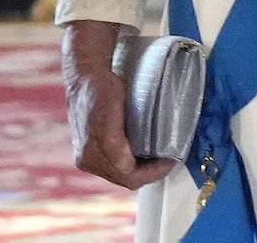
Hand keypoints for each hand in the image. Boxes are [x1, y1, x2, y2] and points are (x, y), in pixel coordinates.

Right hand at [62, 20, 174, 189]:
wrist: (85, 77)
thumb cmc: (100, 89)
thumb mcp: (110, 109)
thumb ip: (114, 142)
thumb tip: (125, 165)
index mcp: (91, 153)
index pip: (128, 175)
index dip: (153, 171)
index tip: (171, 159)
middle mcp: (87, 160)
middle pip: (125, 179)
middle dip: (150, 173)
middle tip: (169, 160)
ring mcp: (87, 157)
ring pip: (120, 175)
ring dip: (141, 171)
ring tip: (159, 159)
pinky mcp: (90, 151)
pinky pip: (115, 167)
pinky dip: (131, 164)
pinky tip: (143, 154)